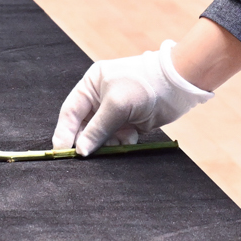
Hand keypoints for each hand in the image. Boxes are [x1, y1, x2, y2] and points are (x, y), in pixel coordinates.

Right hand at [51, 39, 215, 155]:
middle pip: (84, 126)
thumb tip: (81, 151)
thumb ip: (96, 129)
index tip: (62, 152)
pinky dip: (121, 142)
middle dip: (88, 140)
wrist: (178, 85)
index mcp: (91, 85)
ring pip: (101, 136)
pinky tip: (131, 137)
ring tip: (120, 140)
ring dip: (107, 143)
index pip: (70, 112)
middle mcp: (100, 98)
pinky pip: (116, 139)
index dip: (65, 132)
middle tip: (88, 155)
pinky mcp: (128, 122)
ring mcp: (115, 111)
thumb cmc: (144, 85)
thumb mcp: (116, 105)